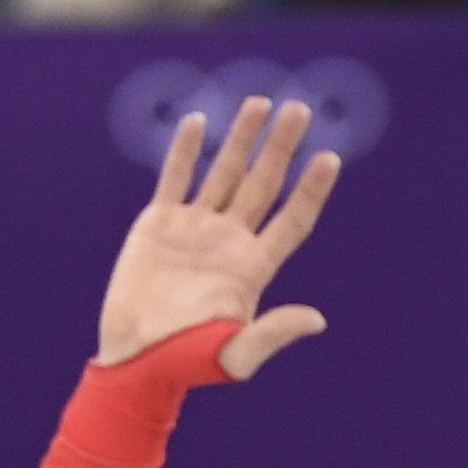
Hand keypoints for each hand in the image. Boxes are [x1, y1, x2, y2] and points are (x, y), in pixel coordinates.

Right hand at [98, 95, 341, 377]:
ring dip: (241, 138)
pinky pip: (175, 178)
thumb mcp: (236, 354)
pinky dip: (185, 151)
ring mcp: (195, 228)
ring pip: (224, 172)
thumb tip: (317, 320)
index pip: (291, 220)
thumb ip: (274, 332)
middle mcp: (229, 241)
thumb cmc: (188, 365)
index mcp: (253, 267)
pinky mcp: (159, 224)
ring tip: (260, 103)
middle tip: (299, 110)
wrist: (137, 360)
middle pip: (263, 184)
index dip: (311, 191)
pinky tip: (199, 122)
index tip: (330, 158)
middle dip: (281, 147)